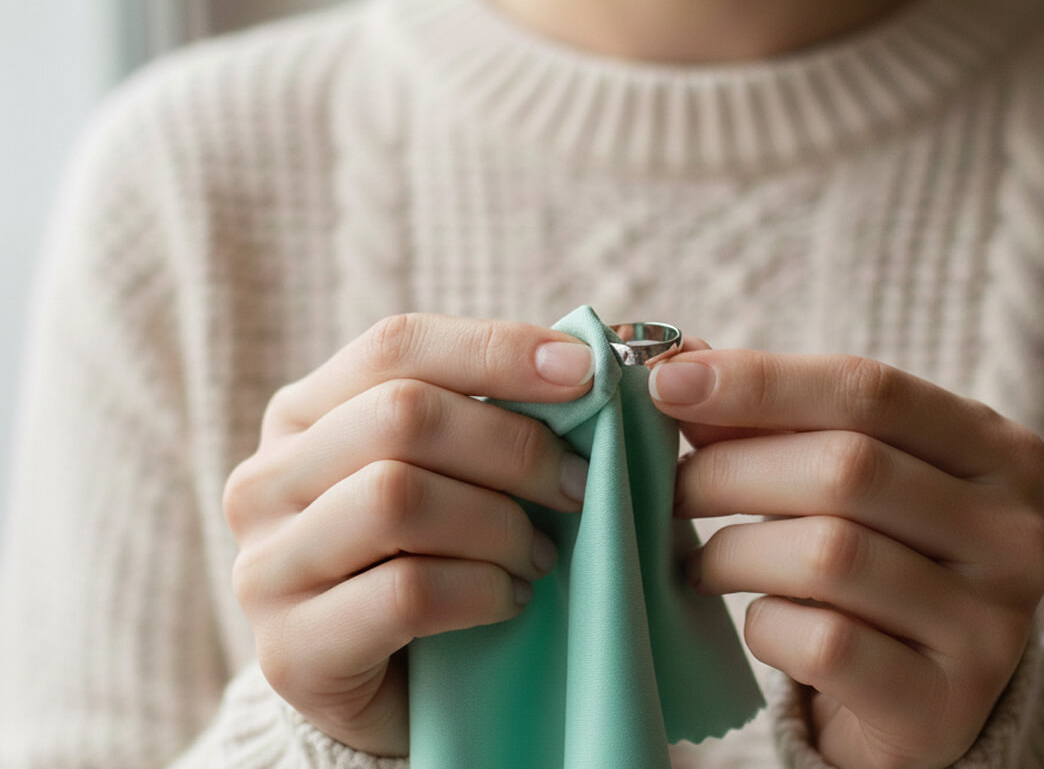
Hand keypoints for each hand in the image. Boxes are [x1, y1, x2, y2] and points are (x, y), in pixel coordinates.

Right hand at [224, 314, 593, 755]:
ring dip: (499, 524)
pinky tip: (511, 599)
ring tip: (540, 554)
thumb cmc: (434, 560)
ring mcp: (267, 567)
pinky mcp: (291, 651)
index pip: (395, 346)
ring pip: (398, 498)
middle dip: (512, 446)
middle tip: (579, 485)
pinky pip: (406, 592)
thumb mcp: (450, 473)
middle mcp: (265, 481)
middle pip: (400, 417)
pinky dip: (482, 589)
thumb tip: (583, 356)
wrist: (388, 695)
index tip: (588, 372)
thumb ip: (489, 412)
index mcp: (303, 416)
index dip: (497, 350)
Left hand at [649, 350, 1043, 768]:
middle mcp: (1014, 533)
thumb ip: (775, 416)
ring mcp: (990, 624)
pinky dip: (765, 625)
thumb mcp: (847, 477)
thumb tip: (680, 365)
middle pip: (846, 467)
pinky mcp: (946, 703)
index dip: (760, 381)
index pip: (871, 389)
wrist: (925, 701)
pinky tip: (759, 620)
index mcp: (998, 452)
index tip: (669, 384)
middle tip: (673, 489)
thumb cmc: (874, 560)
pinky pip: (825, 642)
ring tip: (701, 561)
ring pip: (829, 554)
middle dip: (731, 470)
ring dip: (733, 551)